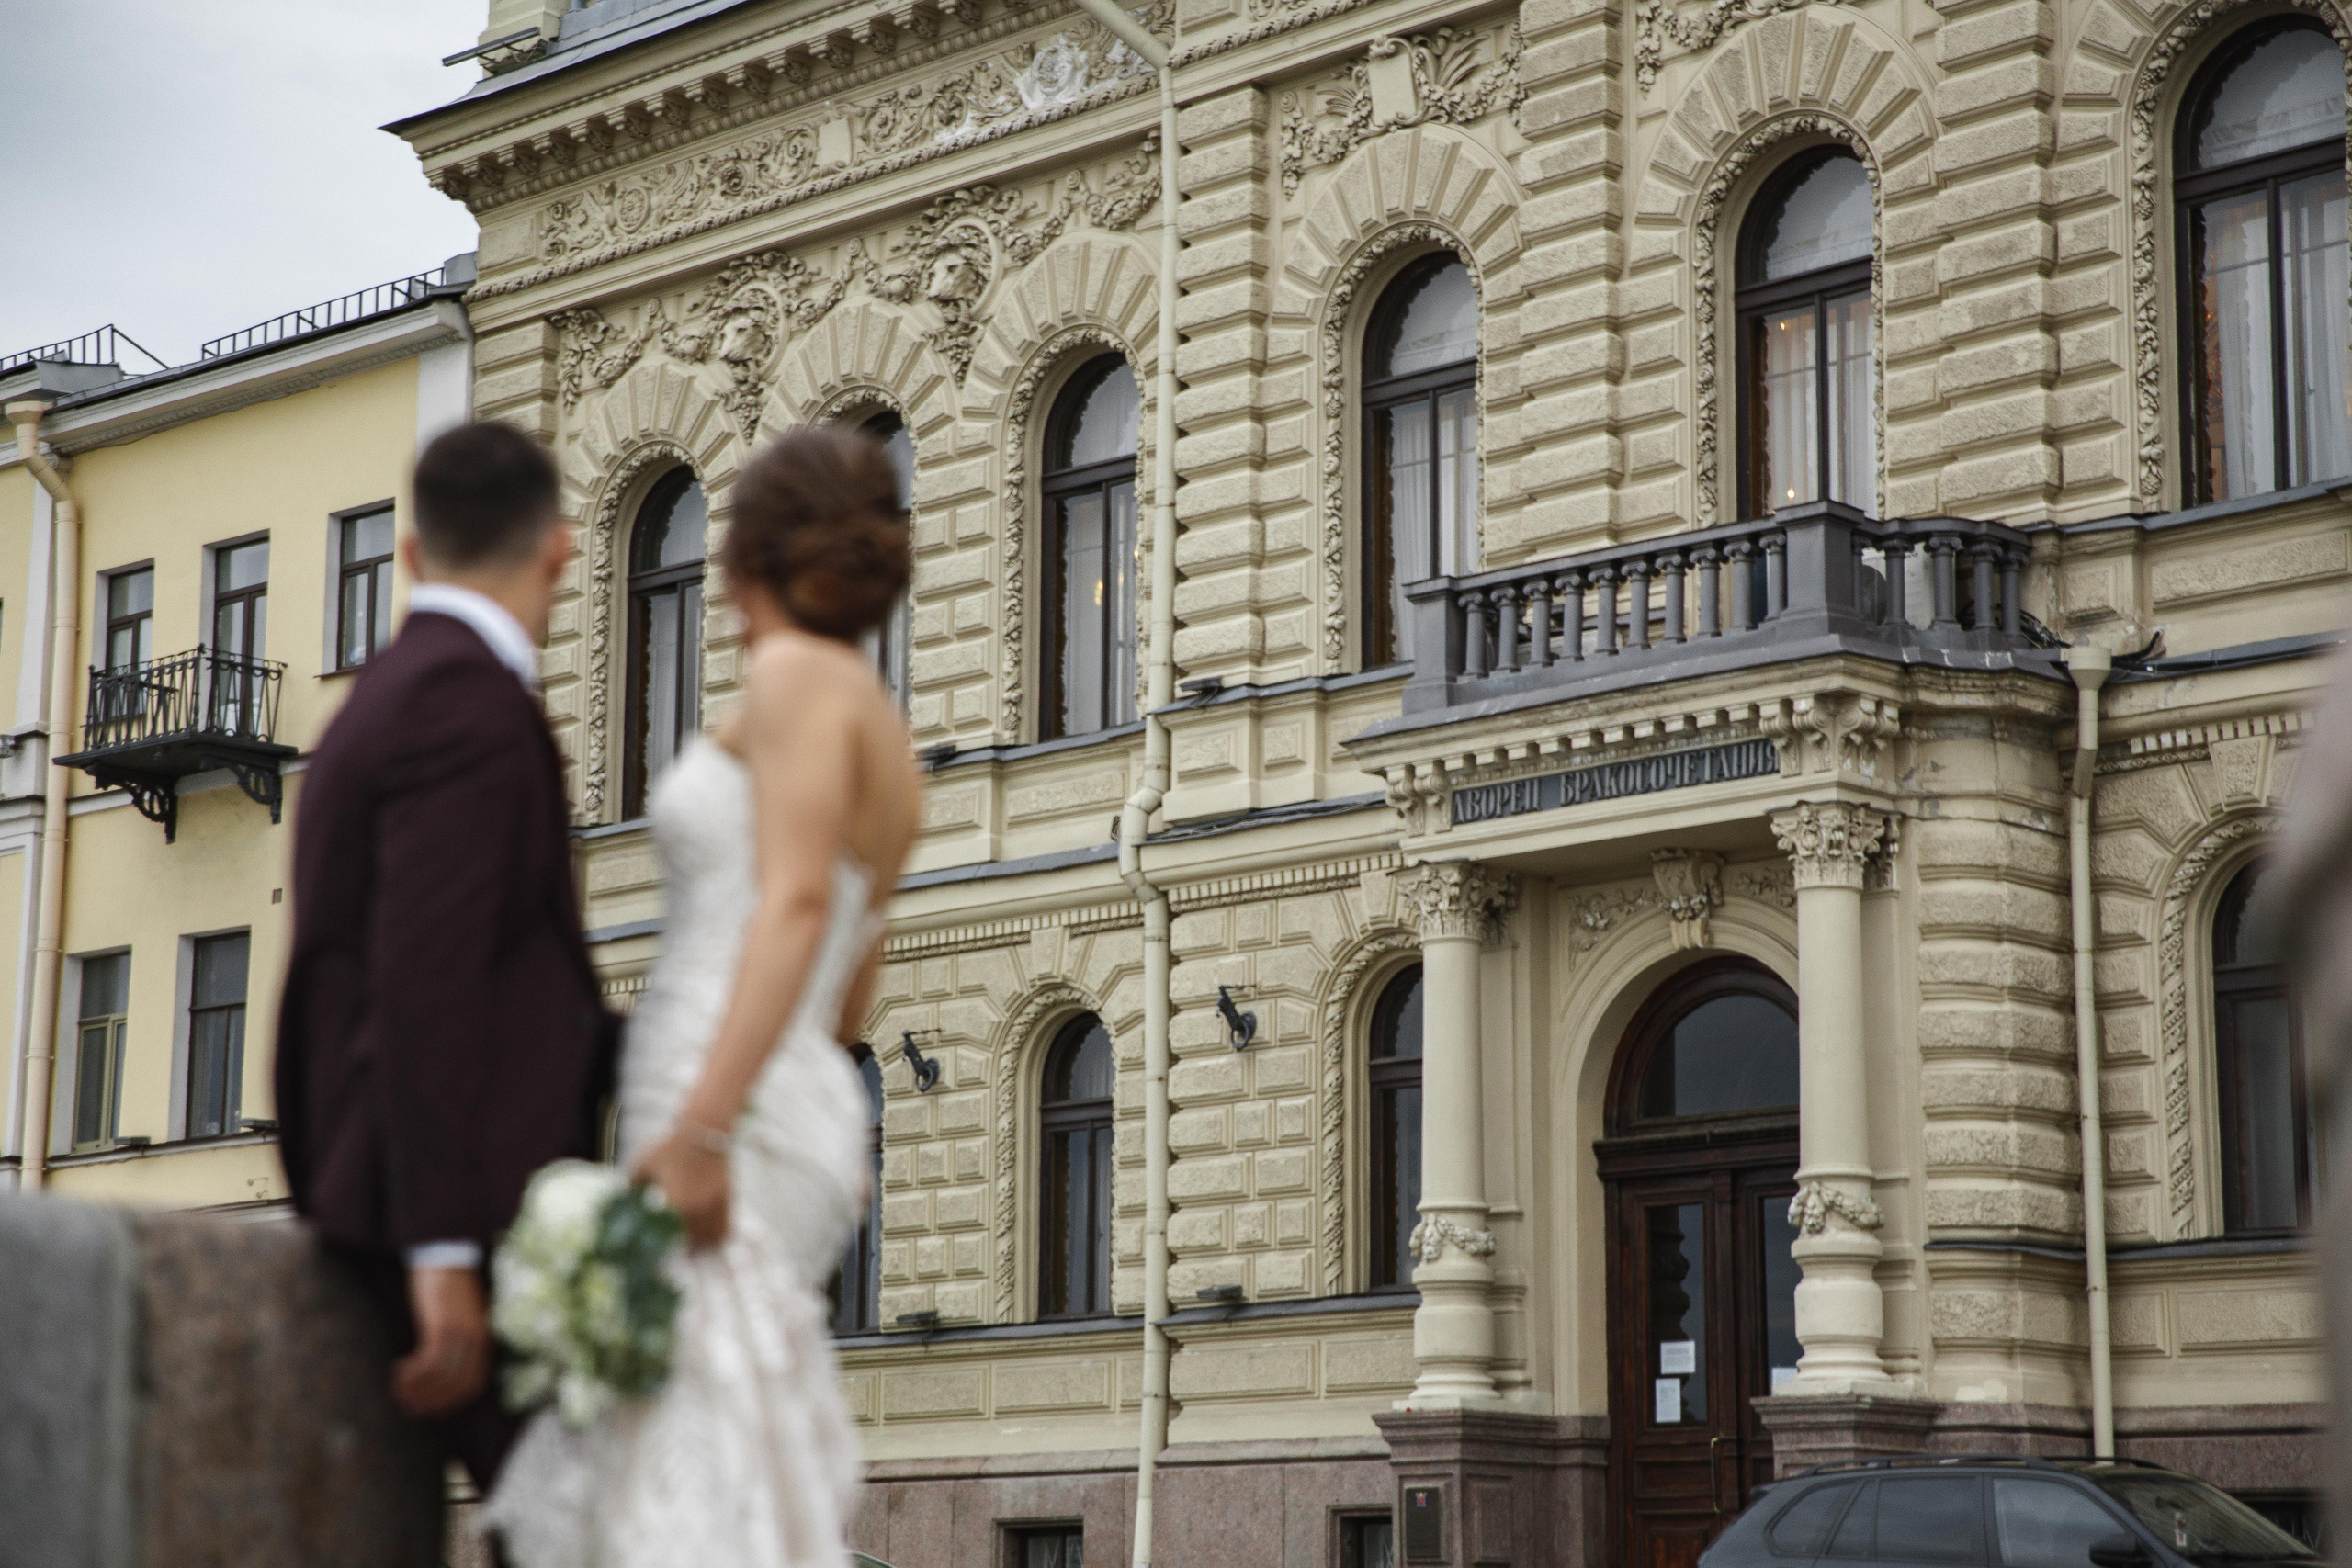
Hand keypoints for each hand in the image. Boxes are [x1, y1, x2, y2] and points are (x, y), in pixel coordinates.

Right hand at [392, 1265, 491, 1417]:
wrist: (448, 1256)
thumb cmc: (450, 1289)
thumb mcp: (461, 1319)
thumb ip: (459, 1344)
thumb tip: (440, 1374)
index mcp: (484, 1341)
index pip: (473, 1386)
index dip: (451, 1403)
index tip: (430, 1411)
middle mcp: (477, 1340)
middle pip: (456, 1386)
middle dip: (431, 1402)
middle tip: (408, 1405)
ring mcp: (461, 1333)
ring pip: (440, 1377)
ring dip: (417, 1390)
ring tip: (399, 1390)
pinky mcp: (443, 1325)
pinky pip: (429, 1362)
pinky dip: (413, 1374)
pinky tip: (398, 1371)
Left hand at [632, 1127, 731, 1249]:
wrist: (704, 1129)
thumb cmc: (671, 1146)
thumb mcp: (644, 1163)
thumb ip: (631, 1184)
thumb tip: (618, 1197)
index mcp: (676, 1204)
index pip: (670, 1239)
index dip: (665, 1252)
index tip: (657, 1260)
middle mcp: (698, 1209)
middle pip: (692, 1244)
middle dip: (683, 1254)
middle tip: (674, 1260)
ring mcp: (715, 1204)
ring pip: (712, 1238)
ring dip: (702, 1248)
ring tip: (693, 1255)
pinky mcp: (727, 1197)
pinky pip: (726, 1226)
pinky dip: (719, 1237)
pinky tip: (712, 1242)